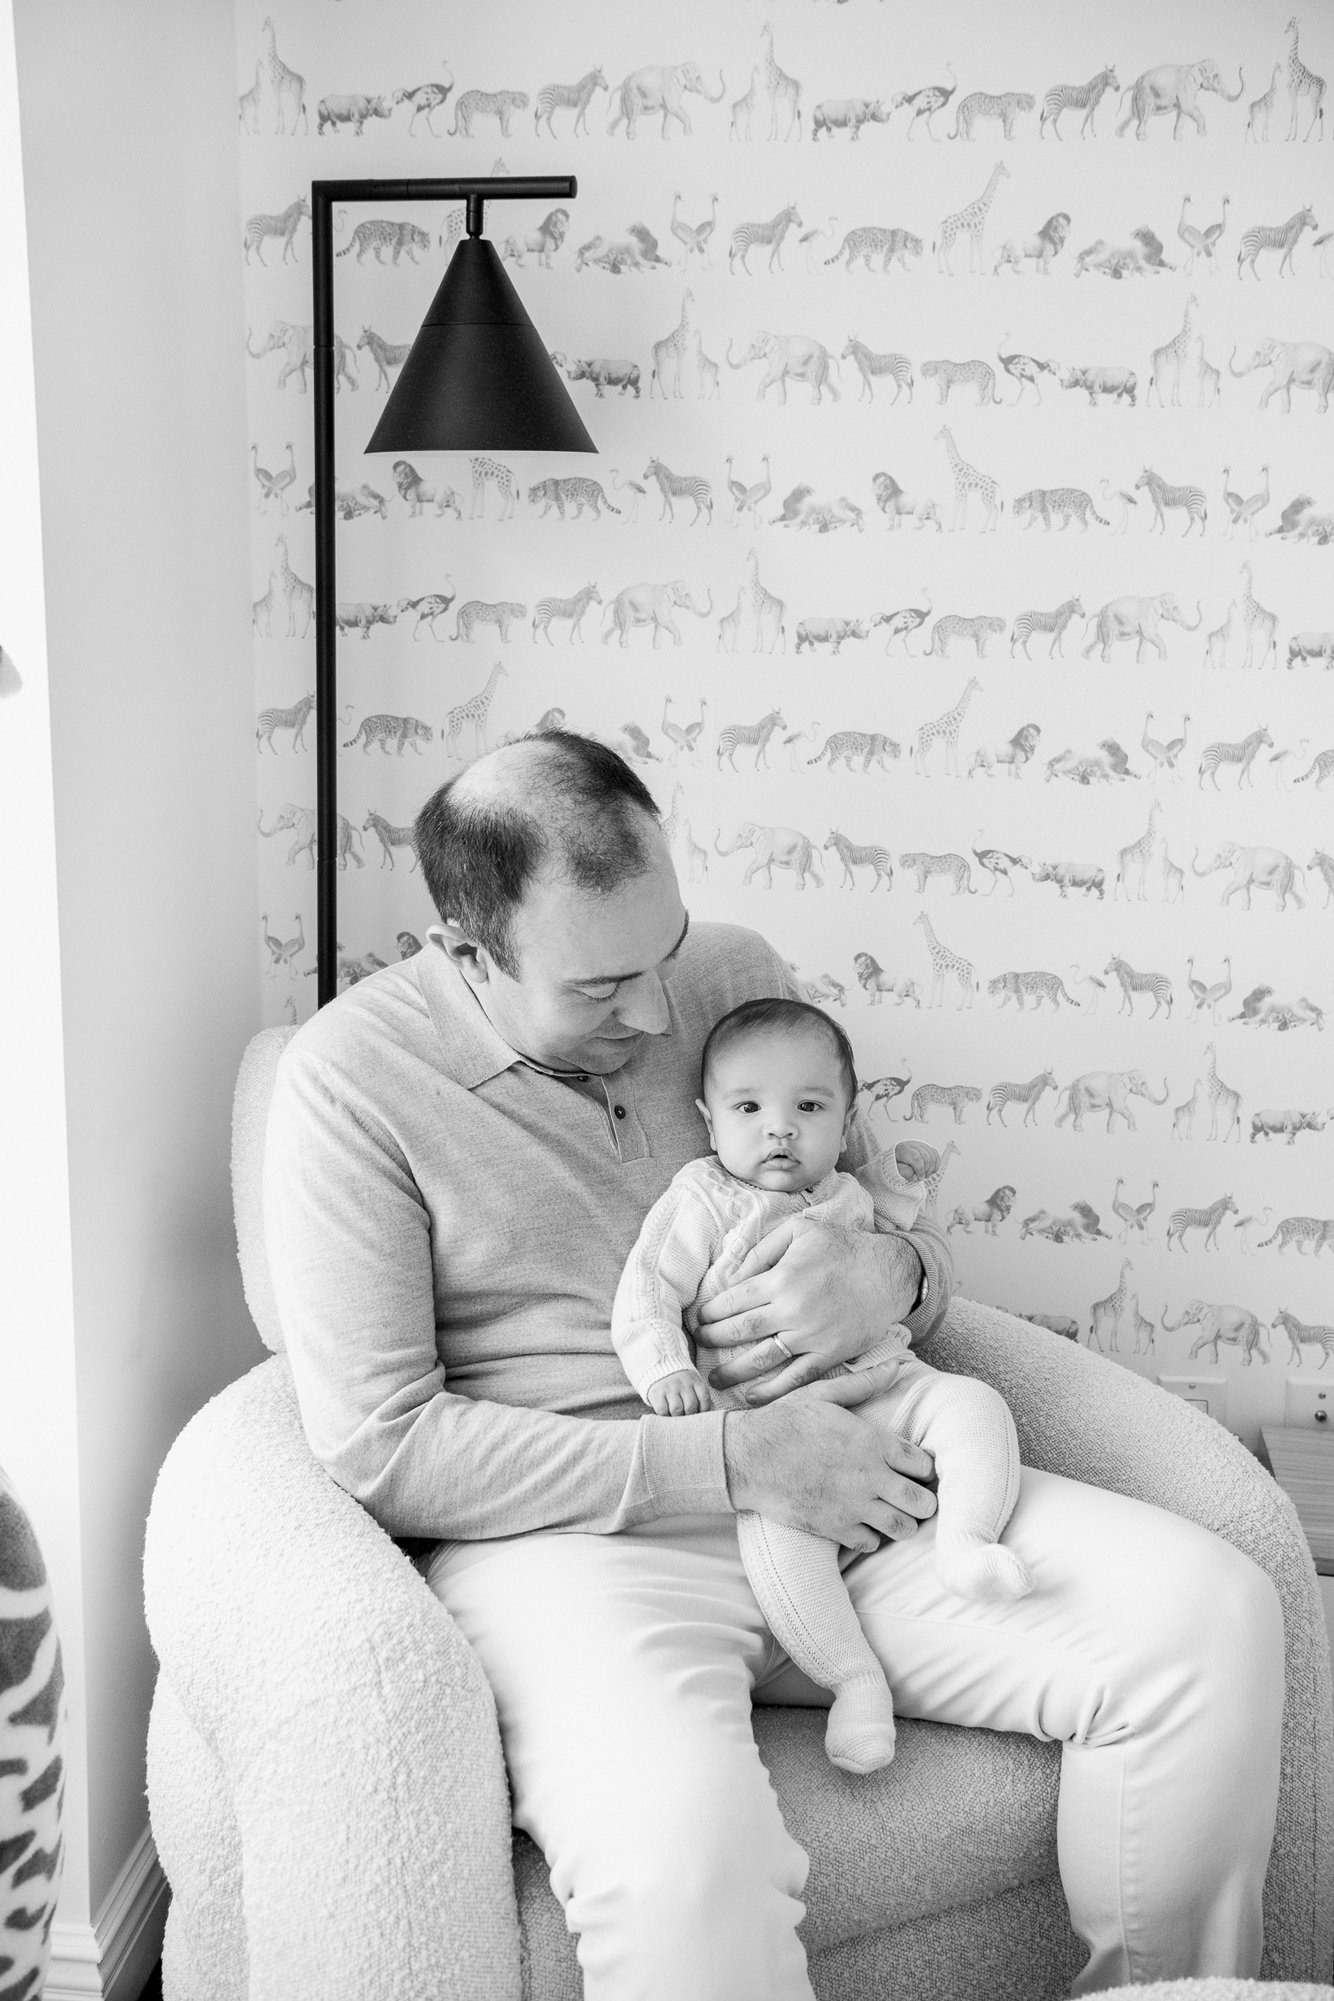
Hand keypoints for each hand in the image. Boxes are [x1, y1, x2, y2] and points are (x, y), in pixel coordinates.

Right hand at [647, 1369, 712, 1415]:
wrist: (660, 1366)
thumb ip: (700, 1396)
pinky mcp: (657, 1393)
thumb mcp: (693, 1383)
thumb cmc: (681, 1382)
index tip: (700, 1416)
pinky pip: (663, 1411)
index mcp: (695, 1381)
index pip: (704, 1399)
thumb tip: (713, 1412)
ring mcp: (669, 1388)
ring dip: (678, 1417)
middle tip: (688, 1419)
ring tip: (677, 1418)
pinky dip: (666, 1416)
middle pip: (691, 1406)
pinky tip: (667, 1414)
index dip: (704, 1411)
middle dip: (690, 1416)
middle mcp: (683, 1384)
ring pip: (677, 1410)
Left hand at [693, 1221, 923, 1402]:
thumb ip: (762, 1250)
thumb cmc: (842, 1248)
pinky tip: (752, 1397)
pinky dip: (772, 1391)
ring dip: (733, 1371)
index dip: (711, 1312)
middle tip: (700, 1343)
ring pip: (762, 1359)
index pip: (733, 1301)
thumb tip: (732, 1275)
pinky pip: (796, 1378)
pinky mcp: (830, 1354)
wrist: (888, 1272)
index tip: (700, 1318)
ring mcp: (811, 1336)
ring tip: (714, 1378)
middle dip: (714, 1339)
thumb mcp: (799, 1231)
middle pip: (740, 1331)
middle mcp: (791, 1310)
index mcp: (781, 1279)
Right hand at [723, 1366, 935, 1553]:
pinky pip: (871, 1543)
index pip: (924, 1465)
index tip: (914, 1467)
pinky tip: (862, 1521)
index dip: (924, 1467)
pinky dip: (872, 1536)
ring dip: (902, 1521)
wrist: (747, 1457)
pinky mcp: (834, 1528)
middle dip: (923, 1500)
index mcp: (872, 1443)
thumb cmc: (784, 1421)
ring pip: (903, 1528)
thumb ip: (864, 1383)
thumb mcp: (823, 1394)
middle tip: (911, 1494)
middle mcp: (869, 1477)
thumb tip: (896, 1366)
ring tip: (891, 1510)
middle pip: (922, 1502)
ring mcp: (853, 1506)